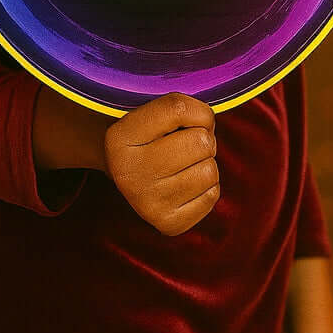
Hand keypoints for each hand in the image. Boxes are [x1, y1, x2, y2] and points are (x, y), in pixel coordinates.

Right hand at [103, 92, 219, 235]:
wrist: (126, 175)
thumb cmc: (146, 137)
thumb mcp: (148, 112)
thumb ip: (178, 108)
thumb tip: (208, 123)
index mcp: (120, 136)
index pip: (178, 109)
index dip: (196, 110)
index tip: (186, 119)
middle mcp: (129, 171)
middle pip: (201, 142)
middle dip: (202, 139)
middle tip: (186, 144)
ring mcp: (148, 202)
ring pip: (210, 171)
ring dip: (205, 163)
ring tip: (185, 164)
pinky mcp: (168, 224)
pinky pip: (213, 195)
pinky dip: (207, 186)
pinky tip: (186, 183)